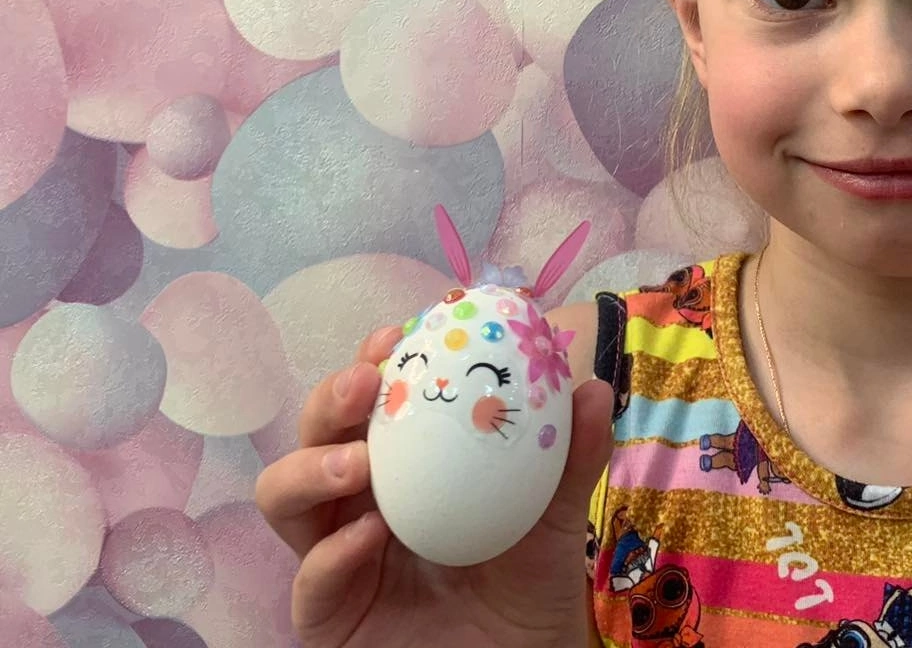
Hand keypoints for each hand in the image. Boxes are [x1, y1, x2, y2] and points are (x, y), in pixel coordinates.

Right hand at [255, 326, 613, 647]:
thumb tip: (592, 388)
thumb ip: (570, 454)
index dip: (374, 360)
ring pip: (285, 497)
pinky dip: (333, 552)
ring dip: (312, 468)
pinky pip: (309, 579)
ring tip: (358, 463)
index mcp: (403, 463)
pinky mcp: (325, 614)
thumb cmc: (529, 580)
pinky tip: (370, 535)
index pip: (372, 401)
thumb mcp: (555, 512)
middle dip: (330, 399)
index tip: (396, 332)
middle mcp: (357, 500)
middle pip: (315, 434)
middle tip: (365, 382)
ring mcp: (333, 554)